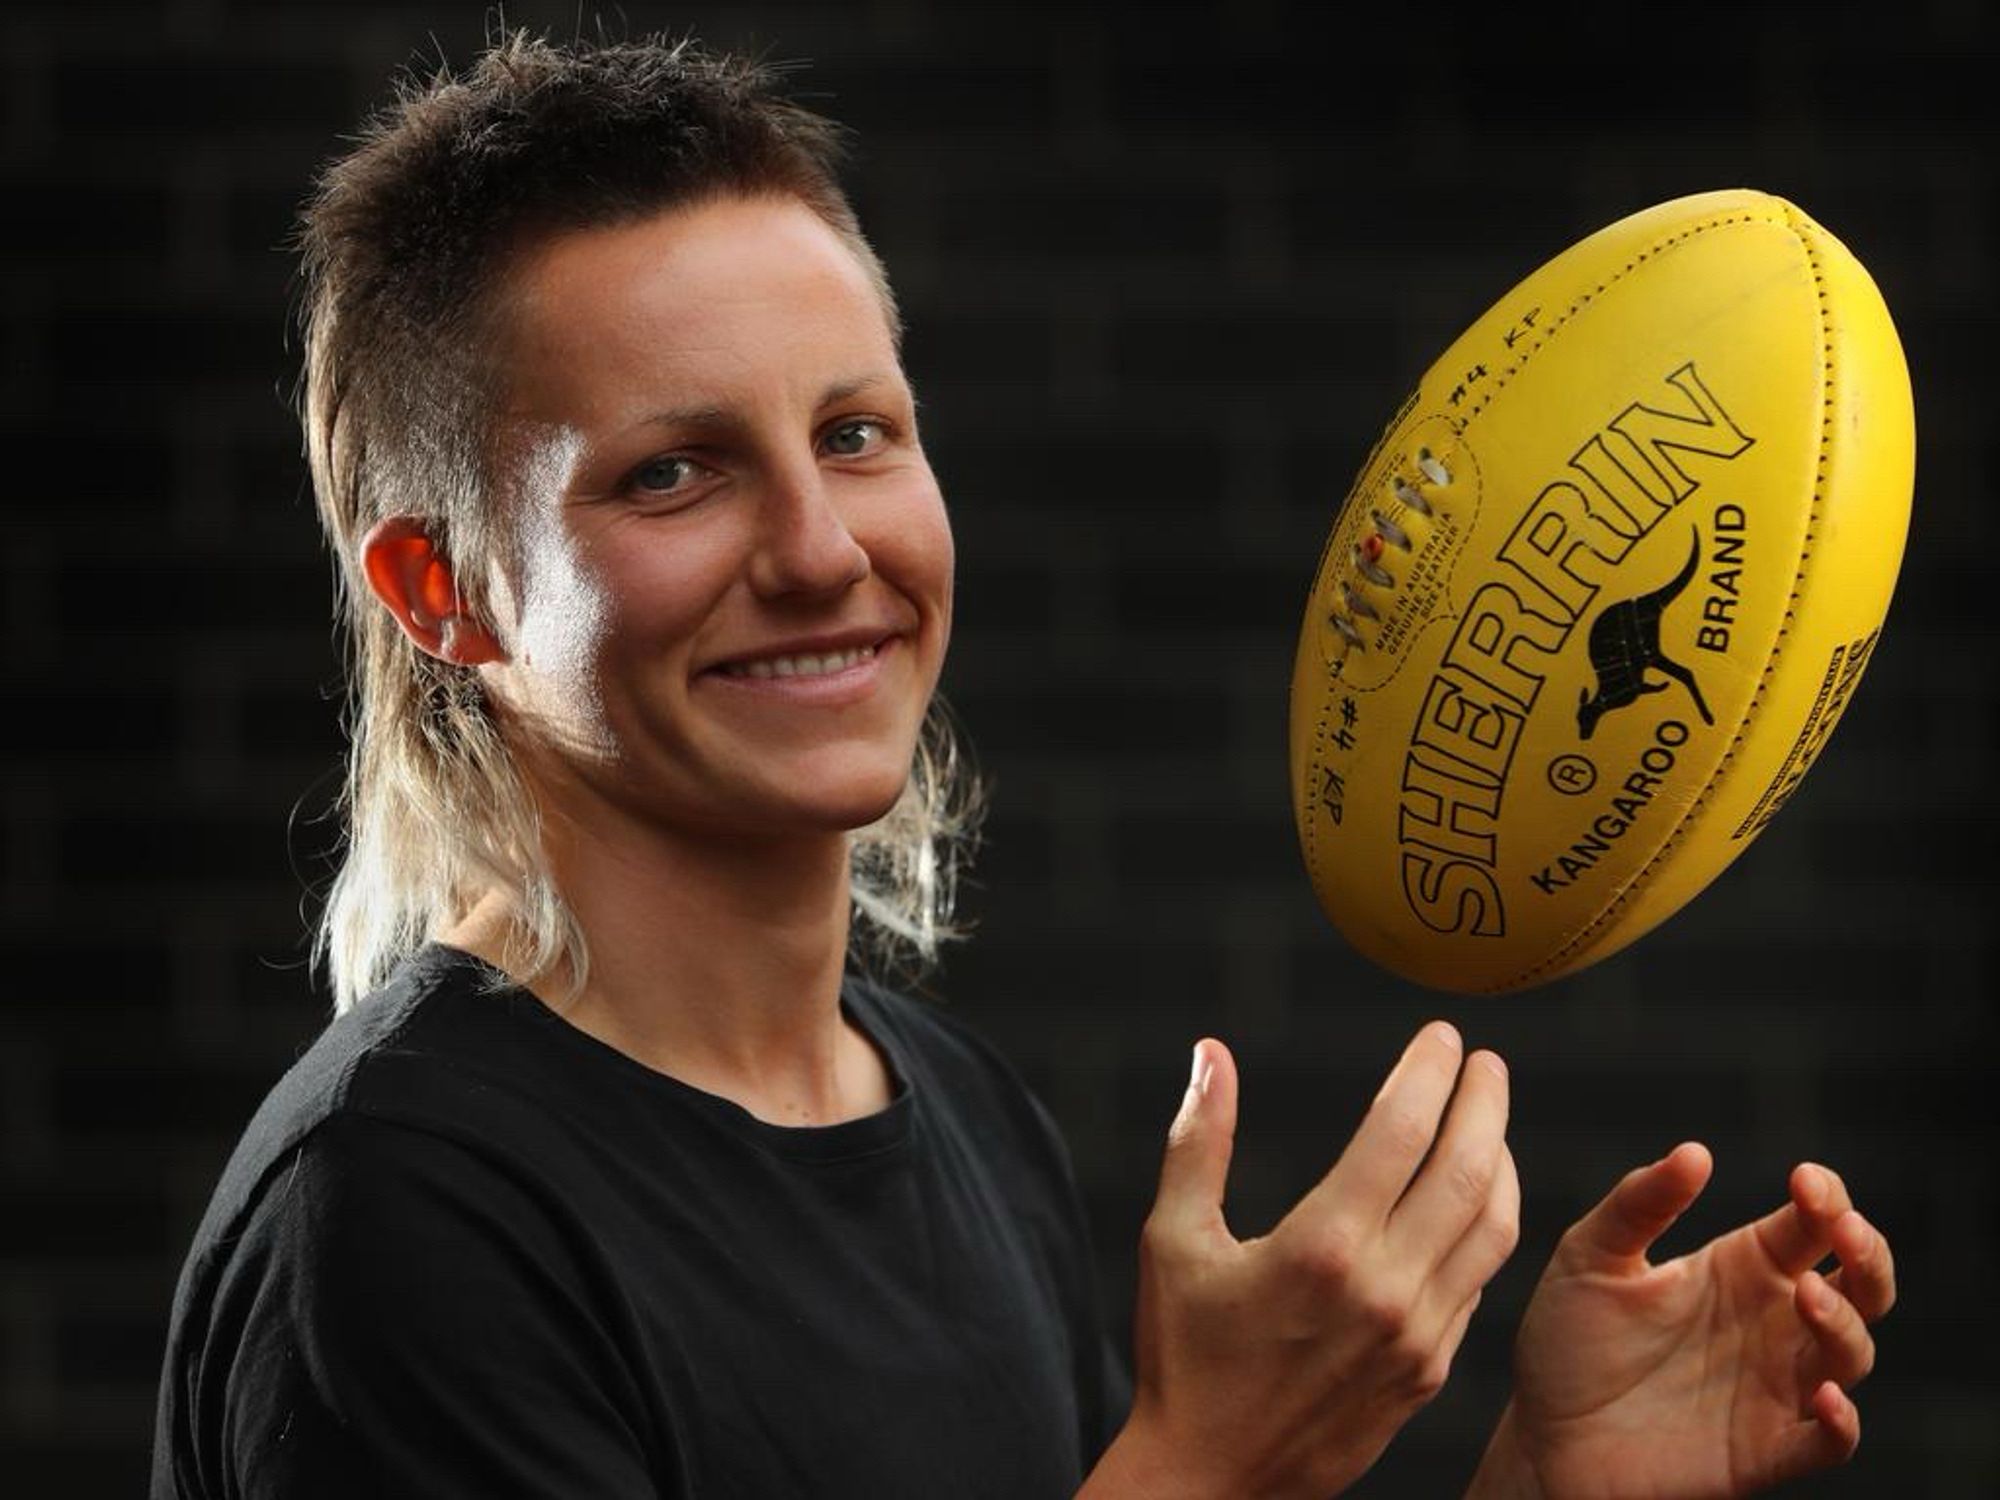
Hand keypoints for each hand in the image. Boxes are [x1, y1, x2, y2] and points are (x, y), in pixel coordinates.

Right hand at [1088, 1023, 1520, 1499]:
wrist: (1211, 1481)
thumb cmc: (1182, 1357)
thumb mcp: (1172, 1241)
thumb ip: (1199, 1141)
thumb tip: (1211, 1054)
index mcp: (1321, 1247)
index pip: (1400, 1132)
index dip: (1427, 1074)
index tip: (1440, 1037)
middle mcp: (1383, 1288)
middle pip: (1466, 1171)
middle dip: (1485, 1103)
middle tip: (1484, 1062)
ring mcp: (1416, 1335)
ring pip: (1491, 1228)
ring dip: (1501, 1163)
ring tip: (1491, 1121)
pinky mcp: (1429, 1372)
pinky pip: (1477, 1282)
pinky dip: (1486, 1227)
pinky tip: (1471, 1200)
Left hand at [1474, 1145, 1895, 1498]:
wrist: (1544, 1434)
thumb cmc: (1571, 1339)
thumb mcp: (1592, 1255)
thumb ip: (1639, 1203)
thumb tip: (1695, 1152)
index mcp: (1740, 1268)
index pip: (1811, 1225)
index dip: (1826, 1199)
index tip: (1806, 1180)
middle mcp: (1771, 1324)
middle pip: (1859, 1285)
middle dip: (1867, 1254)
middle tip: (1843, 1227)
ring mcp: (1774, 1388)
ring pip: (1852, 1355)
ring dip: (1845, 1324)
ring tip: (1808, 1296)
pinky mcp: (1764, 1450)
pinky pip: (1827, 1442)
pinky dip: (1841, 1424)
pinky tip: (1825, 1398)